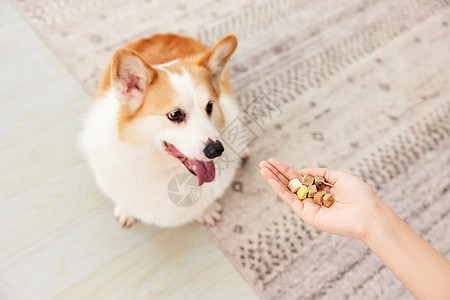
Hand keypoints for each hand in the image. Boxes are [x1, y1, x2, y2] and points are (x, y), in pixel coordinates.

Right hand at [259, 158, 385, 239]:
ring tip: (262, 169)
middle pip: (290, 183)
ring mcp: (309, 207)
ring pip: (287, 191)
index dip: (286, 169)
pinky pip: (291, 201)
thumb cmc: (359, 195)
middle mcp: (313, 198)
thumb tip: (302, 171)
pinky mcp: (308, 215)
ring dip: (274, 180)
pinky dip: (280, 191)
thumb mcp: (340, 177)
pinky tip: (272, 181)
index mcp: (321, 189)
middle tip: (262, 164)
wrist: (368, 214)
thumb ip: (321, 173)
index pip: (299, 177)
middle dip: (276, 173)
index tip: (274, 161)